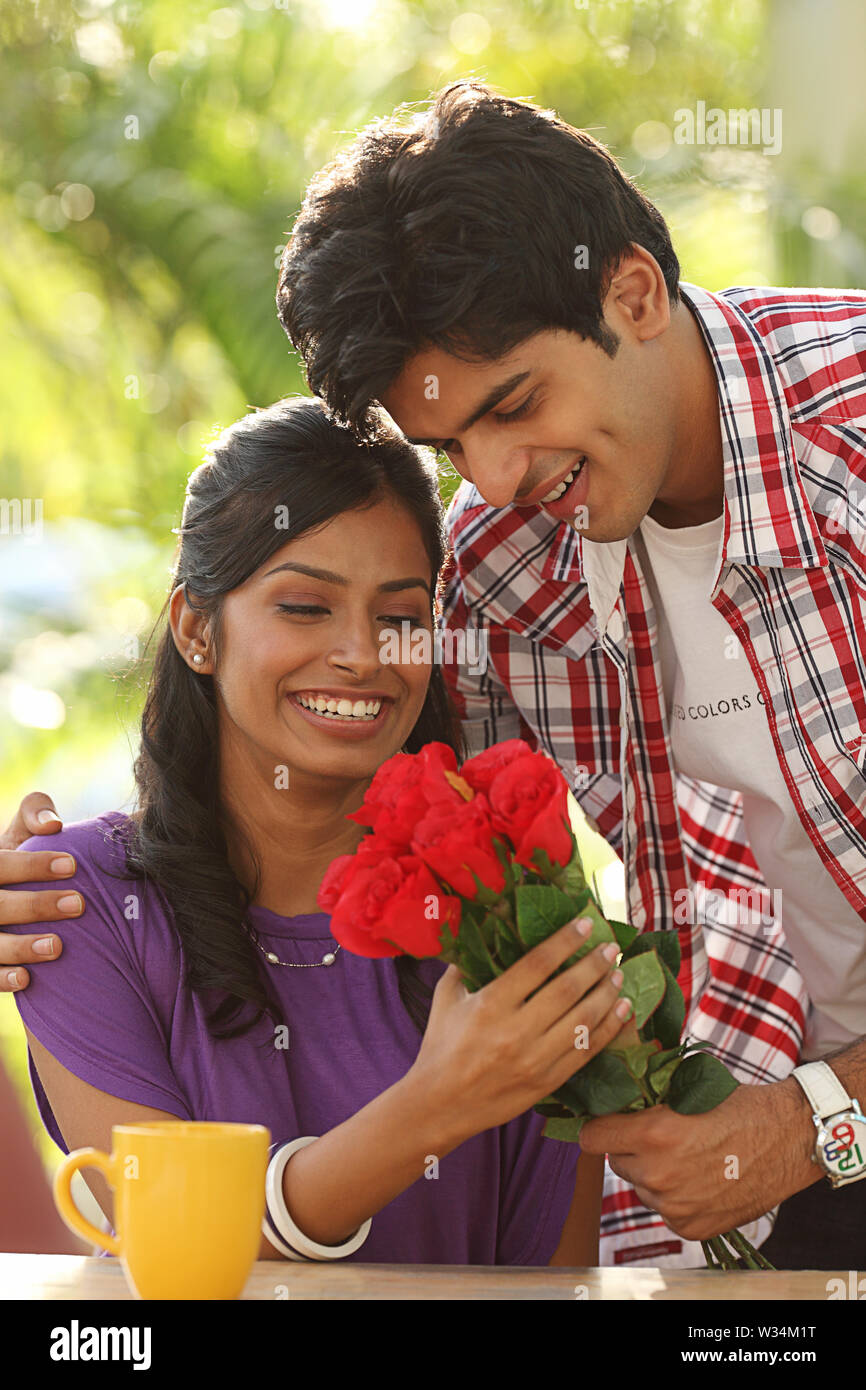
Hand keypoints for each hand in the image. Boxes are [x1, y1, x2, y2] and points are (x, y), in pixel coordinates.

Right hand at [0, 792, 83, 991]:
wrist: (5, 892)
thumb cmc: (16, 860)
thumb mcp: (17, 832)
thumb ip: (33, 813)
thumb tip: (53, 823)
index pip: (1, 864)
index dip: (32, 865)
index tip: (72, 865)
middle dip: (36, 906)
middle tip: (78, 904)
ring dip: (21, 947)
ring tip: (57, 946)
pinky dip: (1, 978)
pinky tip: (27, 978)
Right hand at [410, 917, 634, 1141]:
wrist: (439, 1105)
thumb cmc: (441, 1046)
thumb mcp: (446, 998)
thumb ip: (465, 965)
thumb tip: (483, 930)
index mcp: (490, 1004)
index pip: (538, 964)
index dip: (566, 941)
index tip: (586, 923)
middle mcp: (516, 1031)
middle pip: (568, 990)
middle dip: (595, 965)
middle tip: (612, 948)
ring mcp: (535, 1059)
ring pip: (584, 1021)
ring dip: (607, 994)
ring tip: (619, 974)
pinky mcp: (548, 1082)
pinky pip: (587, 1052)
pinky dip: (610, 1029)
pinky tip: (623, 1010)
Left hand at [578, 1076, 819, 1239]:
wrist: (788, 1138)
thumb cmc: (738, 1104)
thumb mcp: (686, 1086)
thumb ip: (646, 1093)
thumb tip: (611, 1083)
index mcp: (652, 1134)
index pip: (591, 1137)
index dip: (599, 1127)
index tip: (609, 1123)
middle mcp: (658, 1174)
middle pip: (616, 1162)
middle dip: (630, 1148)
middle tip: (659, 1136)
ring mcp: (675, 1206)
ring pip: (641, 1187)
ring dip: (653, 1174)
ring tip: (688, 1156)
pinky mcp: (691, 1227)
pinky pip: (665, 1209)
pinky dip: (676, 1196)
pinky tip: (702, 1178)